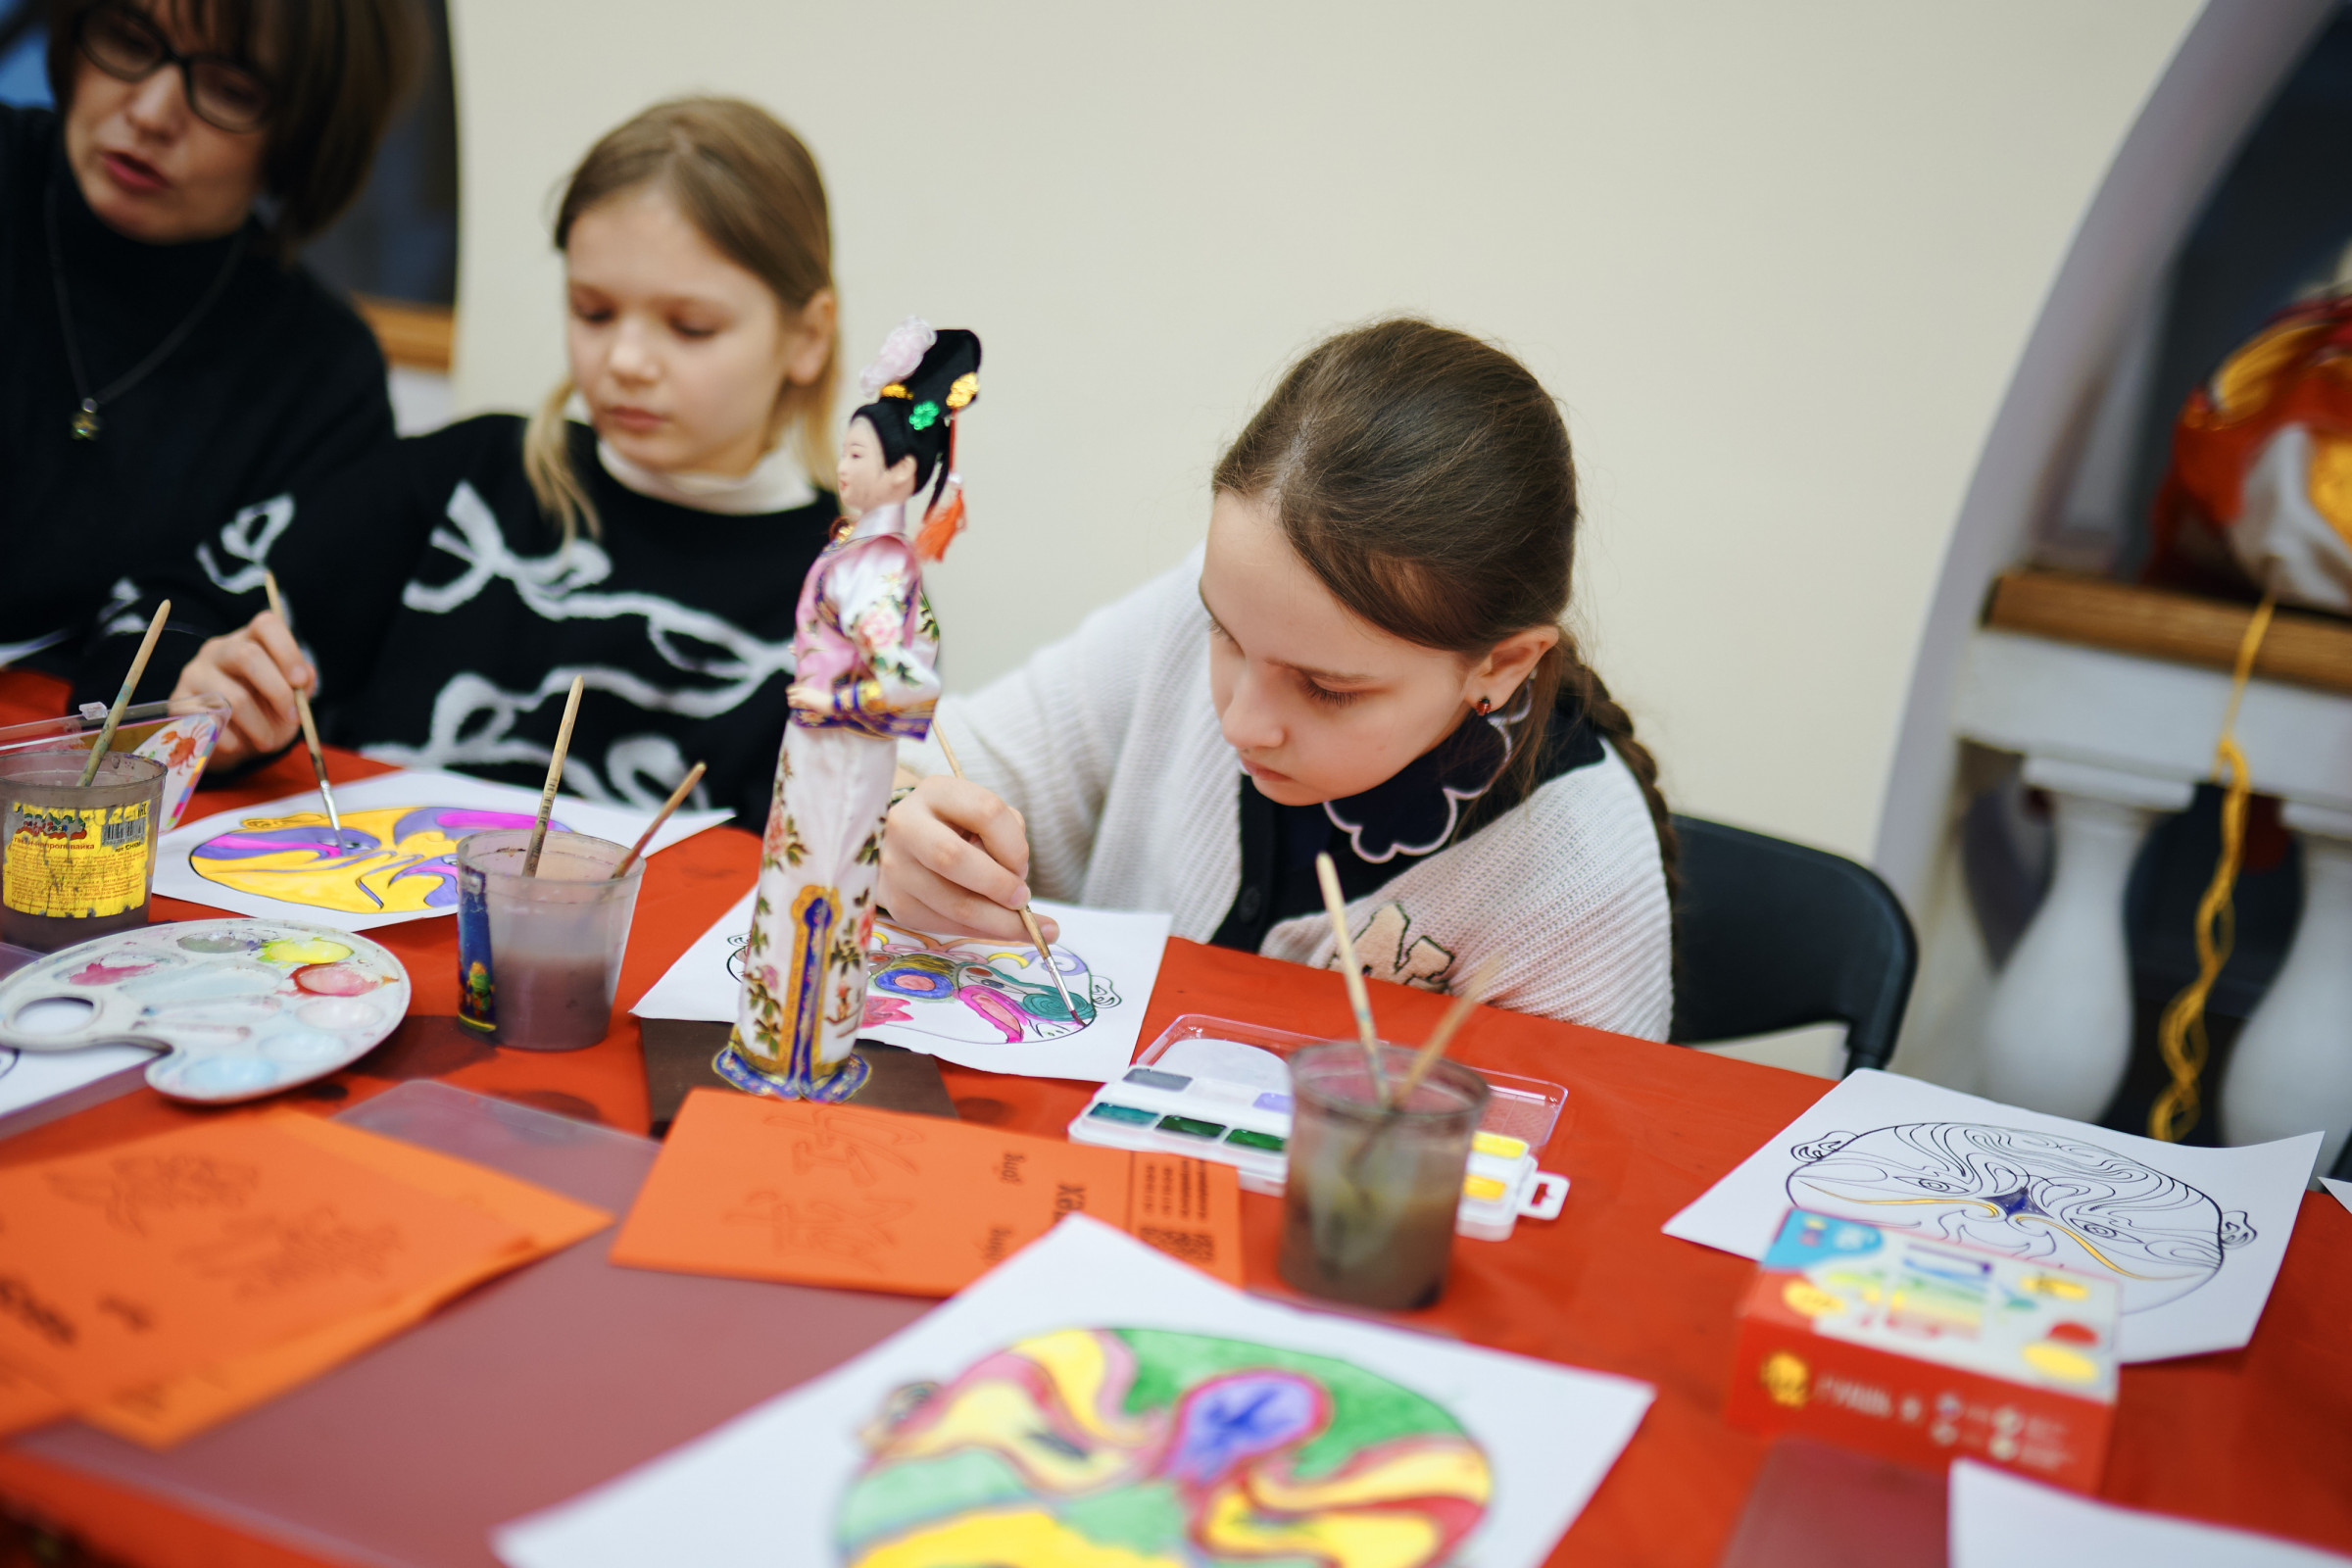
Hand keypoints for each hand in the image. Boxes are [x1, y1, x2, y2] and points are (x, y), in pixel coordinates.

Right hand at [172, 611, 311, 767]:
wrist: (232, 744)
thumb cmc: (265, 713)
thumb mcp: (290, 697)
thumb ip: (302, 684)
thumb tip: (305, 676)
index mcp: (250, 640)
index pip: (266, 624)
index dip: (287, 650)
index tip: (300, 681)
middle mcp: (218, 650)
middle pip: (247, 655)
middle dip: (278, 691)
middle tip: (294, 717)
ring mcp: (194, 674)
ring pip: (232, 697)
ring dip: (260, 726)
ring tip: (268, 741)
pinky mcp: (179, 703)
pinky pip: (212, 723)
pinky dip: (234, 740)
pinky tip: (239, 744)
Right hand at [878, 774, 1058, 943]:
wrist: (903, 843)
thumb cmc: (956, 827)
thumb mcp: (979, 815)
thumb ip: (1004, 836)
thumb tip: (1018, 887)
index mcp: (935, 792)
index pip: (985, 812)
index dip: (1014, 845)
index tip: (1023, 866)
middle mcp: (906, 826)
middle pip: (954, 858)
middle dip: (998, 885)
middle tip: (1023, 900)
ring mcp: (896, 867)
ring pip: (953, 904)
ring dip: (997, 921)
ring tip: (1023, 927)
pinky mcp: (898, 902)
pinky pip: (945, 924)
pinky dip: (979, 930)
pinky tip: (997, 928)